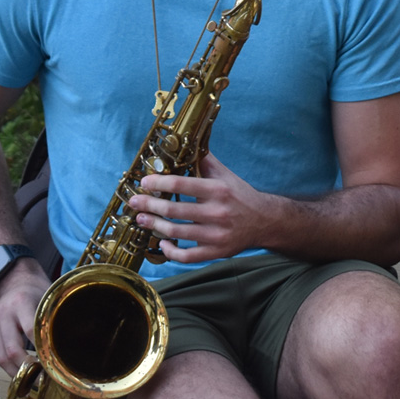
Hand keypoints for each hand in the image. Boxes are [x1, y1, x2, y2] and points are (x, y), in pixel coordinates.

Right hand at [0, 258, 47, 395]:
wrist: (16, 279)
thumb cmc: (37, 291)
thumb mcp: (49, 299)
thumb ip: (56, 319)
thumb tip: (80, 339)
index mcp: (21, 303)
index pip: (29, 332)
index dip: (41, 351)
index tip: (52, 366)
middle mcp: (3, 313)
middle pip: (12, 349)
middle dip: (26, 367)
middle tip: (40, 379)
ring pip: (0, 355)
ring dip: (13, 372)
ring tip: (26, 384)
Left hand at [128, 151, 276, 263]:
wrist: (264, 221)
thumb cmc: (240, 195)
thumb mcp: (225, 175)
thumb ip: (205, 160)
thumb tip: (186, 142)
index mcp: (217, 190)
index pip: (181, 184)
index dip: (158, 182)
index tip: (144, 182)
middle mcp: (217, 212)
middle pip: (173, 209)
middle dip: (149, 205)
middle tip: (134, 202)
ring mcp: (216, 235)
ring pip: (176, 232)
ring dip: (154, 225)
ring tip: (142, 219)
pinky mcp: (216, 252)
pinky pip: (187, 256)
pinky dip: (171, 251)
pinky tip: (162, 243)